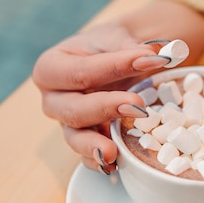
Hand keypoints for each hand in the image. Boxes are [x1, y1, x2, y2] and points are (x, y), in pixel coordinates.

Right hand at [32, 0, 203, 172]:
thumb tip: (151, 54)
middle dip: (105, 108)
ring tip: (112, 151)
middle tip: (138, 105)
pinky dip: (99, 163)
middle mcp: (54, 98)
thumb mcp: (117, 37)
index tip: (150, 59)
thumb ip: (129, 46)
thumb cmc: (110, 47)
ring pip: (75, 137)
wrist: (118, 61)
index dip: (115, 66)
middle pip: (72, 109)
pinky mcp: (85, 140)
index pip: (80, 71)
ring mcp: (68, 123)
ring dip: (94, 145)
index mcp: (52, 67)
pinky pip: (87, 156)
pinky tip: (115, 166)